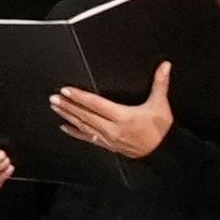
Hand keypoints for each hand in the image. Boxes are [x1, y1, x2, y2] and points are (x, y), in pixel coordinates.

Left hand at [52, 62, 178, 159]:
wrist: (163, 153)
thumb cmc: (161, 130)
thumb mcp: (160, 104)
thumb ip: (160, 83)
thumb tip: (165, 66)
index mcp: (123, 116)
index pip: (96, 104)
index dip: (80, 97)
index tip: (66, 91)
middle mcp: (112, 128)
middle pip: (85, 115)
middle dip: (68, 106)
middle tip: (54, 98)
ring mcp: (109, 138)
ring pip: (84, 126)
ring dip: (68, 116)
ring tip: (56, 108)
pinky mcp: (109, 145)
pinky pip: (89, 138)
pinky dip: (76, 133)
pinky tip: (65, 127)